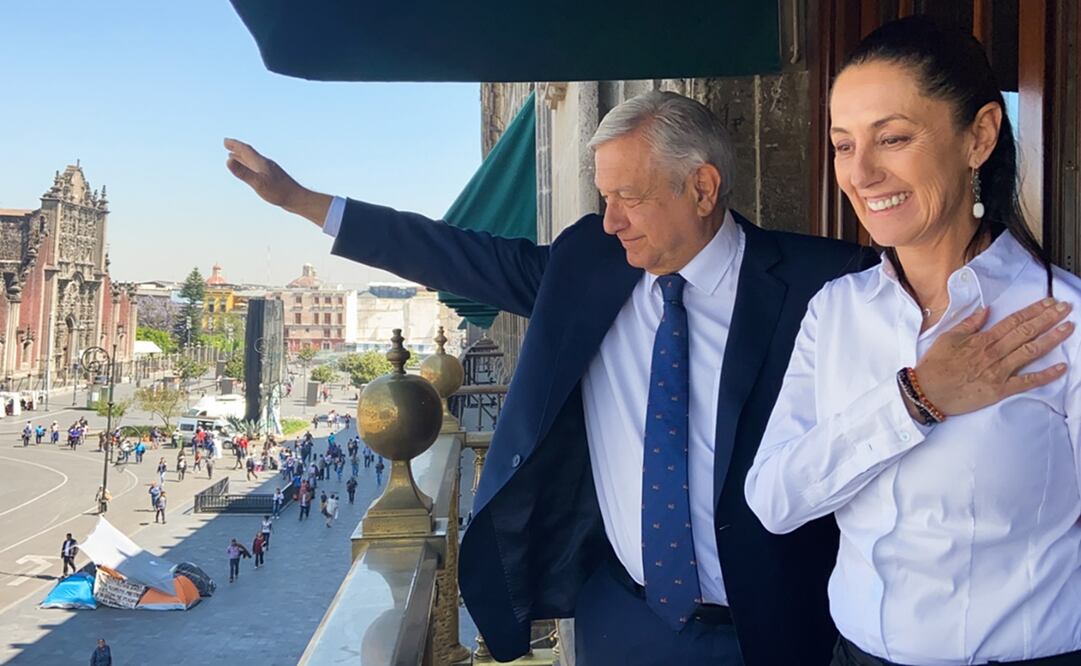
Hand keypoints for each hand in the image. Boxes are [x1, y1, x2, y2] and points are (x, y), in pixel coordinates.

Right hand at [223, 138, 330, 225]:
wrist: (298, 199)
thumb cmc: (279, 192)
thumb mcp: (258, 183)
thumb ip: (243, 172)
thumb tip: (228, 160)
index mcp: (261, 163)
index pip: (246, 150)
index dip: (235, 145)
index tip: (225, 141)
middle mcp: (265, 165)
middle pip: (249, 154)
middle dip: (237, 149)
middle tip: (227, 144)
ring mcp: (270, 171)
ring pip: (253, 162)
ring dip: (243, 158)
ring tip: (234, 156)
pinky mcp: (273, 179)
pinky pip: (258, 169)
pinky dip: (251, 167)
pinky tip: (252, 172)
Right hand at [914, 298, 1073, 415]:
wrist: (927, 392)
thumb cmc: (935, 366)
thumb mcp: (947, 338)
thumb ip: (969, 323)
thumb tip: (986, 310)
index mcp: (982, 339)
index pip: (1013, 321)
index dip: (1033, 310)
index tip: (1048, 302)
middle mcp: (994, 353)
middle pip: (1027, 332)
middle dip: (1048, 319)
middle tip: (1065, 309)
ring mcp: (999, 371)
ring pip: (1031, 351)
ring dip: (1052, 339)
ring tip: (1068, 328)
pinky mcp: (1000, 389)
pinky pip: (1027, 382)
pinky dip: (1045, 375)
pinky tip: (1061, 367)